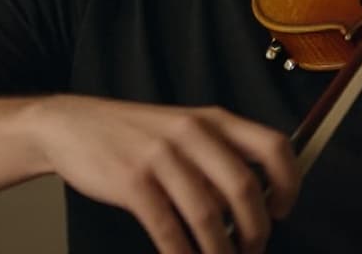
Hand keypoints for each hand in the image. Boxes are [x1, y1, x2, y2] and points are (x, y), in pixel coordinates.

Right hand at [30, 96, 298, 253]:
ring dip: (220, 251)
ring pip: (208, 216)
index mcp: (214, 119)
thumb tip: (254, 203)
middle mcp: (193, 133)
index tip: (283, 210)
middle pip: (244, 188)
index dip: (289, 182)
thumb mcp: (184, 128)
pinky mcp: (133, 182)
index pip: (273, 145)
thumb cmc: (135, 134)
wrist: (73, 125)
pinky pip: (169, 230)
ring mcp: (162, 156)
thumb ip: (218, 155)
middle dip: (255, 230)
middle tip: (252, 250)